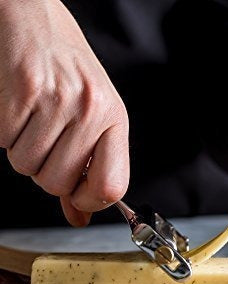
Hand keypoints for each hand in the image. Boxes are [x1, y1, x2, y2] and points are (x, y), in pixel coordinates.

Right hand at [0, 0, 128, 225]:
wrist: (36, 18)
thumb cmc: (69, 71)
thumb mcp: (94, 117)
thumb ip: (89, 169)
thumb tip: (78, 217)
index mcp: (115, 120)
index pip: (112, 187)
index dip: (89, 201)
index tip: (77, 195)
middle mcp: (92, 110)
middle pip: (57, 183)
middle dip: (45, 172)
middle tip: (48, 142)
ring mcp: (58, 99)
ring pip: (27, 167)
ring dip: (23, 152)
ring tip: (34, 121)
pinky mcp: (22, 89)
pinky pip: (4, 142)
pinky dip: (5, 134)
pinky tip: (18, 109)